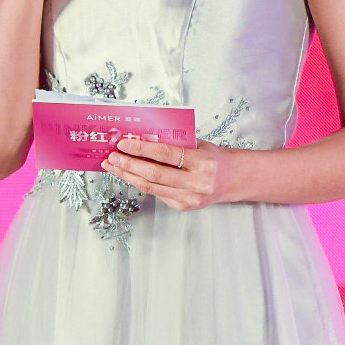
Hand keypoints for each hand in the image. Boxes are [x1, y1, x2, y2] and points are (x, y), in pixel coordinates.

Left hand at [104, 136, 236, 211]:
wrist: (233, 180)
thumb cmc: (214, 158)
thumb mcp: (199, 145)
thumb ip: (175, 143)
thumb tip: (142, 137)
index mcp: (202, 162)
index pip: (166, 154)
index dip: (142, 149)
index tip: (124, 143)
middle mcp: (196, 183)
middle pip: (154, 174)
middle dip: (129, 165)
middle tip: (112, 157)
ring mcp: (189, 198)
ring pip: (151, 187)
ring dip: (128, 176)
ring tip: (113, 166)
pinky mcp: (182, 206)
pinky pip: (156, 193)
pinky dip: (140, 182)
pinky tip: (129, 174)